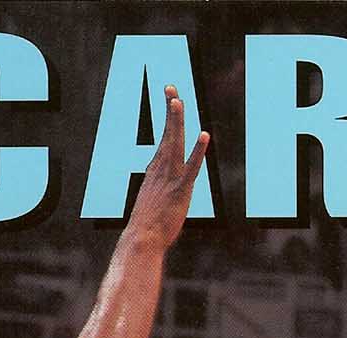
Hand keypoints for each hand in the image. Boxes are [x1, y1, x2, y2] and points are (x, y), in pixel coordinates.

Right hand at [128, 87, 210, 249]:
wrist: (142, 239)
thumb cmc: (147, 228)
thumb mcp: (153, 204)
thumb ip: (160, 194)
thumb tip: (162, 196)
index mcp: (155, 171)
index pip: (164, 141)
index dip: (169, 121)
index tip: (171, 100)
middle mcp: (161, 170)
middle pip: (167, 135)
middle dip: (170, 111)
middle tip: (171, 88)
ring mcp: (170, 178)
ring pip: (175, 144)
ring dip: (177, 121)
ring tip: (178, 100)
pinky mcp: (180, 190)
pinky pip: (191, 167)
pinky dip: (198, 151)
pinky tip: (204, 135)